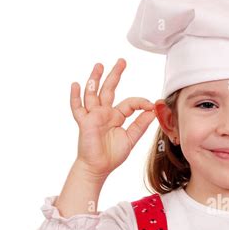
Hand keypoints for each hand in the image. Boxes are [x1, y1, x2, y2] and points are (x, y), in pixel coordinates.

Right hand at [70, 58, 155, 178]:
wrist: (98, 167)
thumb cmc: (112, 155)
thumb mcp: (131, 138)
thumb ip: (140, 125)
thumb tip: (153, 112)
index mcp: (117, 116)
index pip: (130, 103)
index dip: (141, 102)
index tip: (151, 105)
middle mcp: (104, 113)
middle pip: (109, 89)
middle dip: (115, 75)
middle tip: (122, 61)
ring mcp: (93, 116)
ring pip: (93, 93)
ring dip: (95, 79)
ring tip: (99, 65)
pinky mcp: (84, 122)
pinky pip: (77, 108)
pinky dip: (75, 96)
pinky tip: (76, 85)